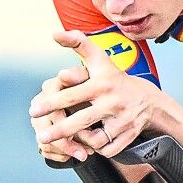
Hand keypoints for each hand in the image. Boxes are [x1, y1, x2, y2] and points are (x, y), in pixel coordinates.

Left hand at [30, 29, 159, 157]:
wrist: (148, 99)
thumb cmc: (114, 78)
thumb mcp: (99, 59)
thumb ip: (77, 43)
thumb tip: (54, 34)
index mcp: (102, 83)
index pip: (73, 94)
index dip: (52, 102)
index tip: (34, 109)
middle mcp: (113, 101)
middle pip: (81, 120)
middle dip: (59, 130)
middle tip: (41, 136)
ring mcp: (122, 120)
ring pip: (94, 139)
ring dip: (80, 140)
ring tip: (70, 137)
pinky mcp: (129, 135)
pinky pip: (107, 149)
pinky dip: (97, 149)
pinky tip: (89, 143)